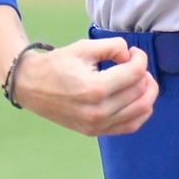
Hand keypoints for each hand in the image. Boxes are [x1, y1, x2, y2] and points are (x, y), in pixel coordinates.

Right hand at [9, 38, 158, 135]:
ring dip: (148, 93)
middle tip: (136, 64)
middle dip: (145, 74)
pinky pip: (130, 126)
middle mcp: (98, 111)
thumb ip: (113, 46)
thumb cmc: (57, 64)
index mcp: (95, 88)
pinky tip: (138, 98)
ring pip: (141, 111)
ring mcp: (97, 125)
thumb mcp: (84, 47)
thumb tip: (131, 56)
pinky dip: (141, 112)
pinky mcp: (95, 132)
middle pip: (140, 92)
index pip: (135, 73)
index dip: (140, 58)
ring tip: (140, 80)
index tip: (133, 52)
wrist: (31, 87)